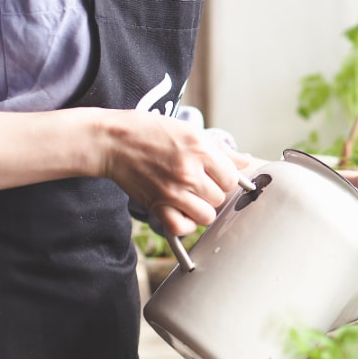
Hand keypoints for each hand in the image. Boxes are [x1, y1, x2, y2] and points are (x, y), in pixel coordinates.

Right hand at [98, 110, 245, 236]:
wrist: (113, 141)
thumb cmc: (150, 132)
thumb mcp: (190, 131)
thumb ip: (220, 149)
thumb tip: (244, 160)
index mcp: (201, 149)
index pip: (231, 177)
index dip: (225, 177)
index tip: (215, 175)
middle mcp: (189, 171)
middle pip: (220, 197)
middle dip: (213, 192)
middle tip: (199, 183)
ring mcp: (173, 191)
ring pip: (206, 216)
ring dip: (201, 209)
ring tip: (191, 197)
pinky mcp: (157, 205)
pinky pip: (182, 227)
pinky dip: (185, 224)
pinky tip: (181, 211)